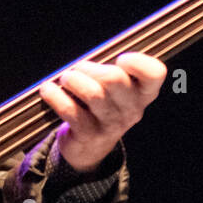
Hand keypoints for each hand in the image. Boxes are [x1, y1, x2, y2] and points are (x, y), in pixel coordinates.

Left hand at [38, 52, 166, 172]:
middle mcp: (132, 109)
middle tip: (77, 69)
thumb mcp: (116, 89)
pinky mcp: (88, 135)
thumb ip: (112, 69)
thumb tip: (89, 56)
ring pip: (92, 93)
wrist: (90, 146)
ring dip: (73, 80)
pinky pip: (71, 110)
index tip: (120, 59)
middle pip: (114, 79)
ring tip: (65, 79)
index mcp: (143, 93)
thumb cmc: (103, 104)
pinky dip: (56, 96)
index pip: (154, 73)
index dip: (138, 62)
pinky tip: (48, 90)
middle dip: (89, 68)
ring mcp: (111, 124)